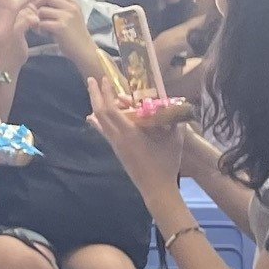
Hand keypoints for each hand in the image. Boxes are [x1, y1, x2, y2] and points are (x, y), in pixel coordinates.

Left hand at [24, 0, 88, 49]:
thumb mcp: (70, 17)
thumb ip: (59, 7)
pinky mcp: (61, 27)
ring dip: (38, 19)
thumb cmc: (74, 34)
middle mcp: (71, 7)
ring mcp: (67, 16)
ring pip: (42, 10)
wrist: (84, 50)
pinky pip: (42, 23)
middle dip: (37, 4)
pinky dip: (40, 29)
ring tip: (43, 27)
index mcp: (73, 3)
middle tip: (36, 14)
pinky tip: (45, 33)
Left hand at [85, 75, 182, 194]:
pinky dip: (99, 121)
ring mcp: (115, 145)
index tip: (105, 80)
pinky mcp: (117, 150)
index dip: (105, 93)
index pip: (110, 110)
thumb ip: (174, 122)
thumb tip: (175, 107)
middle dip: (95, 95)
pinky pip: (104, 132)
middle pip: (99, 113)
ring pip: (100, 122)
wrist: (156, 188)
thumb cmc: (166, 164)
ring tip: (95, 93)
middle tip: (92, 80)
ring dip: (96, 106)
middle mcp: (117, 138)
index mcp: (129, 134)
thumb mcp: (174, 140)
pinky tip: (94, 117)